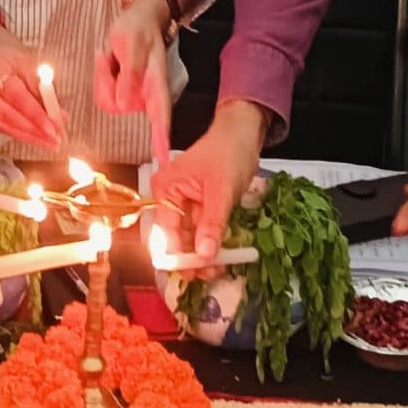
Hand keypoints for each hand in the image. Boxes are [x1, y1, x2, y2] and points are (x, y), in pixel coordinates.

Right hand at [0, 24, 64, 148]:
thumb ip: (40, 87)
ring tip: (48, 142)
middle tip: (56, 140)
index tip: (54, 128)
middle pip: (7, 115)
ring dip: (28, 136)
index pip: (16, 96)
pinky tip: (33, 136)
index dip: (36, 115)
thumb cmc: (5, 51)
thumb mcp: (26, 59)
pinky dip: (17, 132)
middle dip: (34, 131)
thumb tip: (57, 115)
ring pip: (2, 125)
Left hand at [95, 0, 174, 163]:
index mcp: (157, 85)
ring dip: (103, 77)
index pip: (161, 117)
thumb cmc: (138, 30)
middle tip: (112, 56)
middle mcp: (146, 97)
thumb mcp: (132, 44)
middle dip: (107, 82)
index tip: (164, 159)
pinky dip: (100, 77)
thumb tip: (125, 104)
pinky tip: (110, 63)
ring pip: (106, 100)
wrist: (137, 20)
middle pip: (117, 105)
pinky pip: (101, 94)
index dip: (162, 139)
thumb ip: (130, 74)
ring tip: (114, 57)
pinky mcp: (121, 95)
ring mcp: (132, 97)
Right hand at [149, 103, 265, 263]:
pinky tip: (221, 256)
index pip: (165, 232)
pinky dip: (210, 244)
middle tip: (211, 274)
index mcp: (164, 191)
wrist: (243, 134)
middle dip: (191, 258)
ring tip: (219, 268)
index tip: (193, 274)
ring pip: (189, 238)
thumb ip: (212, 224)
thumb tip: (204, 256)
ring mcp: (183, 204)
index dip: (177, 255)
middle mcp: (168, 199)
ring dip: (202, 254)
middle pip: (175, 238)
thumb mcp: (221, 191)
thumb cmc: (228, 154)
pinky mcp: (198, 208)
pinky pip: (201, 232)